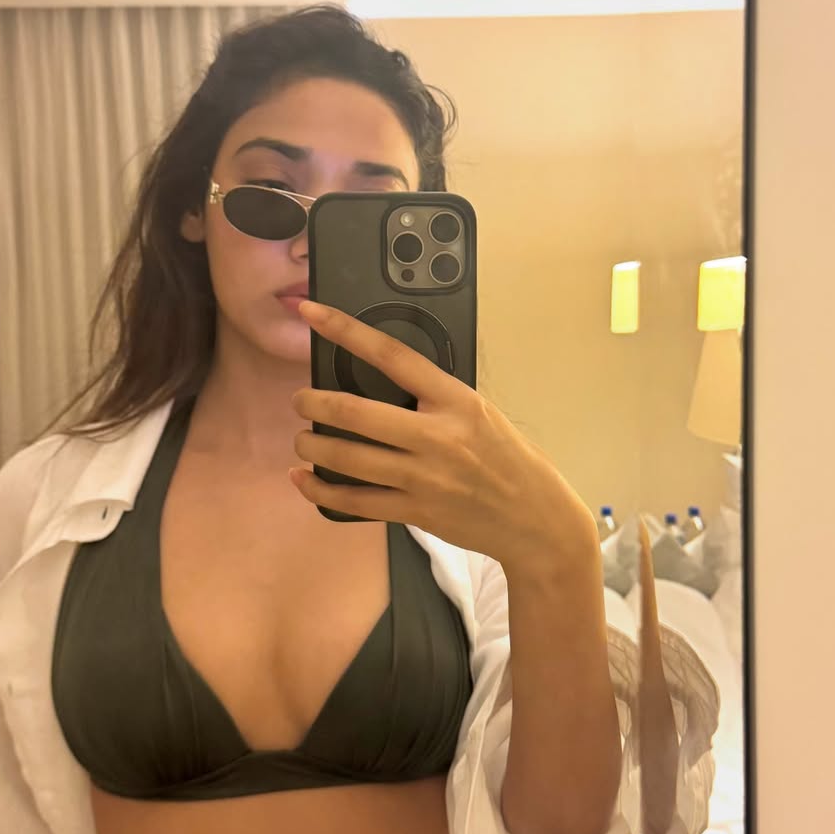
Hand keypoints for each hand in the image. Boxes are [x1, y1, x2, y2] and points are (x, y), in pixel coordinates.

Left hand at [288, 300, 598, 571]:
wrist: (535, 519)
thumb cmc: (509, 461)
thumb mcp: (480, 413)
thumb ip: (435, 399)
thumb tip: (384, 384)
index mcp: (456, 400)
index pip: (391, 354)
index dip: (345, 330)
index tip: (311, 313)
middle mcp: (437, 436)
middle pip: (355, 412)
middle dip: (313, 403)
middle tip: (300, 400)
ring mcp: (424, 477)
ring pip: (347, 458)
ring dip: (311, 446)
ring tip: (302, 440)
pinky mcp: (415, 512)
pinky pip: (354, 502)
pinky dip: (320, 491)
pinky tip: (304, 480)